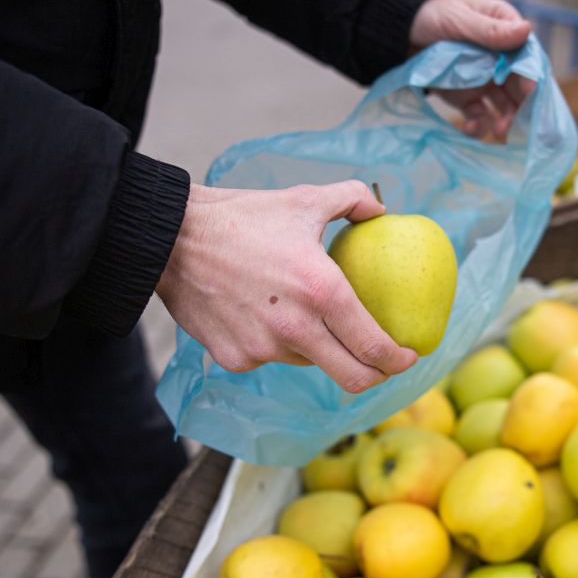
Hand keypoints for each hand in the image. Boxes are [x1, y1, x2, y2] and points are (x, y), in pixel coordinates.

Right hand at [157, 181, 417, 392]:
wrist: (171, 239)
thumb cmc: (242, 216)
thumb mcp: (303, 199)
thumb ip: (352, 200)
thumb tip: (381, 211)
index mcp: (322, 292)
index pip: (374, 346)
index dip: (399, 360)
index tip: (407, 356)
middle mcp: (296, 328)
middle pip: (352, 378)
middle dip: (374, 376)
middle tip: (378, 363)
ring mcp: (263, 349)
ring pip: (308, 363)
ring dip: (317, 349)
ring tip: (305, 317)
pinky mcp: (235, 359)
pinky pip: (269, 358)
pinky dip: (275, 343)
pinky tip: (261, 313)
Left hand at [409, 0, 535, 138]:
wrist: (400, 31)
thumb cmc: (432, 13)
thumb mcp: (460, 19)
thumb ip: (490, 31)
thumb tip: (526, 30)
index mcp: (504, 31)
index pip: (526, 55)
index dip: (530, 73)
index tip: (530, 89)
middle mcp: (500, 58)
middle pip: (519, 85)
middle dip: (523, 105)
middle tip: (518, 122)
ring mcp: (485, 80)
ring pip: (504, 104)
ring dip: (506, 119)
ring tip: (499, 130)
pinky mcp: (467, 98)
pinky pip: (479, 115)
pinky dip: (479, 125)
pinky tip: (471, 128)